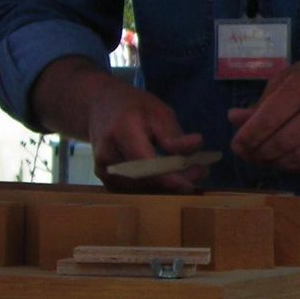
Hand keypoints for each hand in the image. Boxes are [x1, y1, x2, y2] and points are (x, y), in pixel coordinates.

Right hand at [87, 84, 207, 192]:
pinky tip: (172, 179)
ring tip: (191, 175)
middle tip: (201, 173)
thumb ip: (174, 133)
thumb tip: (196, 145)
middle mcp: (107, 155)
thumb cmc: (132, 107)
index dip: (170, 176)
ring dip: (167, 187)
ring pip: (139, 190)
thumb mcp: (158, 111)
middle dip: (175, 182)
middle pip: (143, 180)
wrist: (98, 108)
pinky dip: (155, 188)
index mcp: (121, 132)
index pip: (145, 164)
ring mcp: (103, 170)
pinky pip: (133, 191)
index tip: (196, 176)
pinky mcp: (105, 180)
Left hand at [228, 53, 299, 174]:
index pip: (268, 120)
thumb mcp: (287, 78)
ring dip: (274, 163)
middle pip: (281, 143)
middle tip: (247, 154)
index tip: (236, 145)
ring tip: (264, 158)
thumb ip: (262, 102)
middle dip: (258, 154)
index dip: (248, 137)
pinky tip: (286, 161)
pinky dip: (295, 168)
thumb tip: (234, 120)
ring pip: (297, 159)